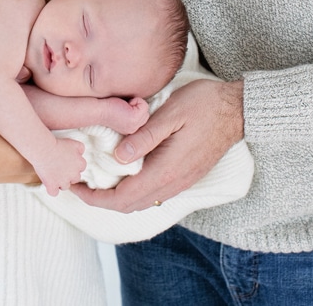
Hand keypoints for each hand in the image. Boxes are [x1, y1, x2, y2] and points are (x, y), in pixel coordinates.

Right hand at [33, 137, 85, 196]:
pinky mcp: (52, 186)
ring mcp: (63, 182)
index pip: (81, 168)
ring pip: (65, 186)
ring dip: (60, 182)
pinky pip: (54, 193)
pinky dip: (51, 189)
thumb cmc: (57, 144)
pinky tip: (49, 184)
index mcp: (80, 164)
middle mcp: (74, 175)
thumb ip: (80, 149)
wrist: (43, 149)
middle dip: (68, 175)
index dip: (73, 166)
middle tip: (60, 168)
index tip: (66, 162)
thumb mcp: (73, 143)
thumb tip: (81, 153)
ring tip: (53, 174)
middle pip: (74, 179)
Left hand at [70, 79, 243, 211]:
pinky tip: (122, 173)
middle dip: (99, 200)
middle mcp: (172, 183)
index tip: (74, 186)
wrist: (238, 110)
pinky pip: (152, 194)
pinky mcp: (184, 176)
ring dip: (115, 197)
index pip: (121, 198)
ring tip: (95, 178)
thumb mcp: (171, 113)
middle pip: (128, 206)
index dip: (94, 197)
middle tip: (78, 183)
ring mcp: (180, 182)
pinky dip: (131, 191)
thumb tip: (118, 157)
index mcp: (166, 171)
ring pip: (140, 202)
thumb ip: (144, 136)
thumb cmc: (204, 105)